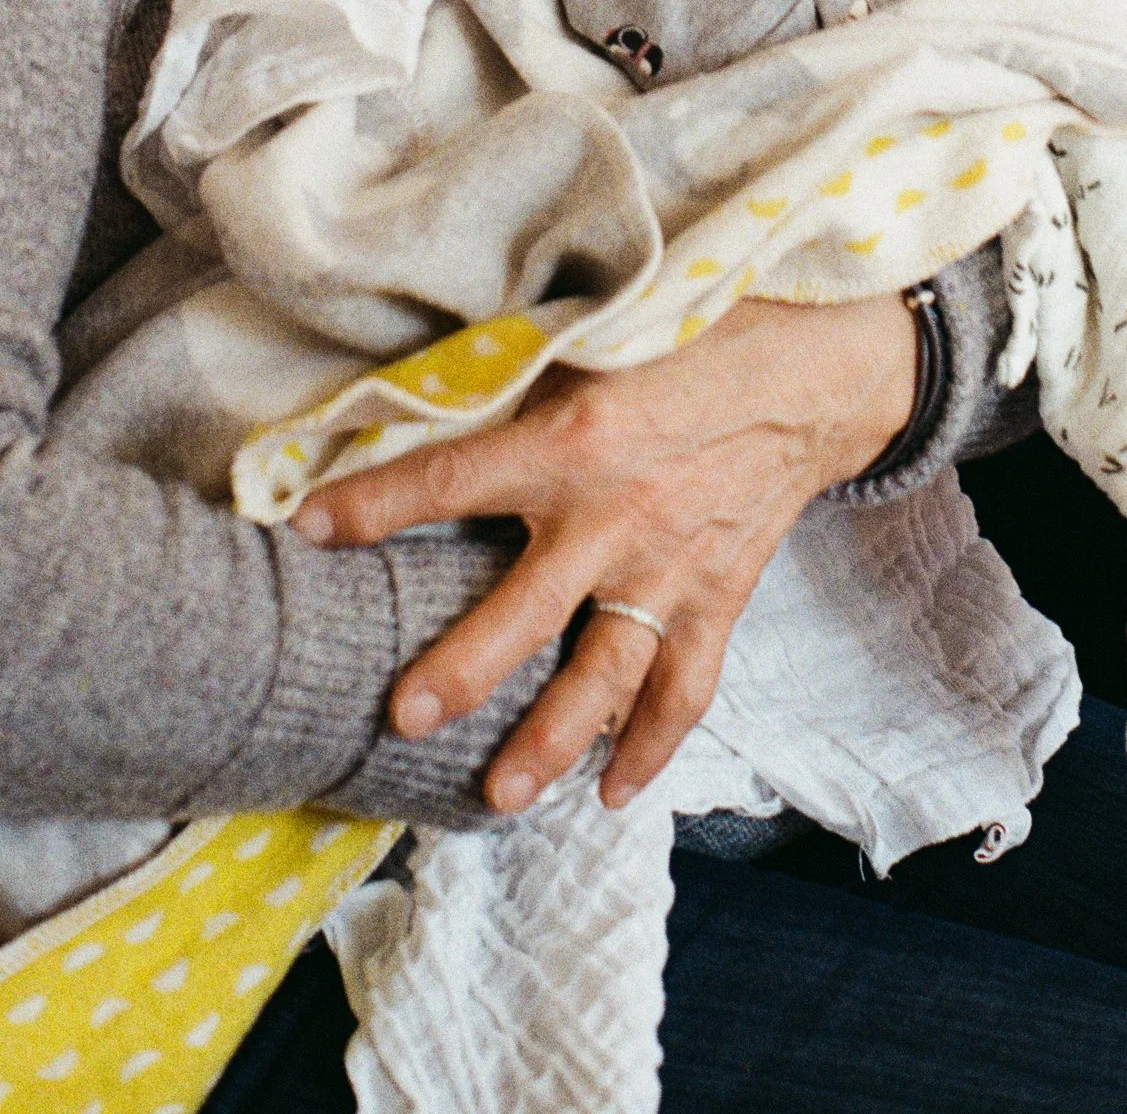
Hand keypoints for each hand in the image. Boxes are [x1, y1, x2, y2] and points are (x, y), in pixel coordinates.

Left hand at [292, 291, 916, 811]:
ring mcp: (671, 573)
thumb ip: (527, 370)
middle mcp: (616, 519)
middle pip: (522, 614)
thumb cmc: (702, 331)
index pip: (450, 478)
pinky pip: (684, 690)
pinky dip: (653, 745)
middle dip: (460, 670)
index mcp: (574, 439)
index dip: (374, 504)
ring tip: (498, 796)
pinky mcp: (718, 598)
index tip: (306, 526)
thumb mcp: (604, 331)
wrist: (821, 368)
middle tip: (402, 718)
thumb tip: (432, 379)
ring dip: (550, 742)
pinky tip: (615, 791)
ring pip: (601, 678)